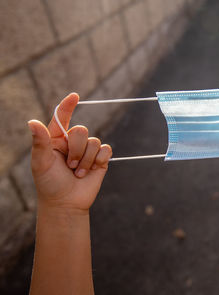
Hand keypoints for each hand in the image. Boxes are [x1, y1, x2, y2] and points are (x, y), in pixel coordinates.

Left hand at [28, 93, 111, 212]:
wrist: (66, 203)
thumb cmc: (49, 183)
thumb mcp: (40, 162)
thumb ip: (40, 141)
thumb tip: (32, 122)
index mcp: (56, 139)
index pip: (61, 117)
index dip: (67, 106)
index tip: (74, 96)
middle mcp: (72, 142)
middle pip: (81, 131)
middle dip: (76, 149)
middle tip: (69, 166)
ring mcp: (87, 151)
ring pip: (94, 142)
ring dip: (86, 160)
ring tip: (78, 173)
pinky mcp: (100, 160)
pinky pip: (106, 150)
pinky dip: (99, 161)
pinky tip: (91, 171)